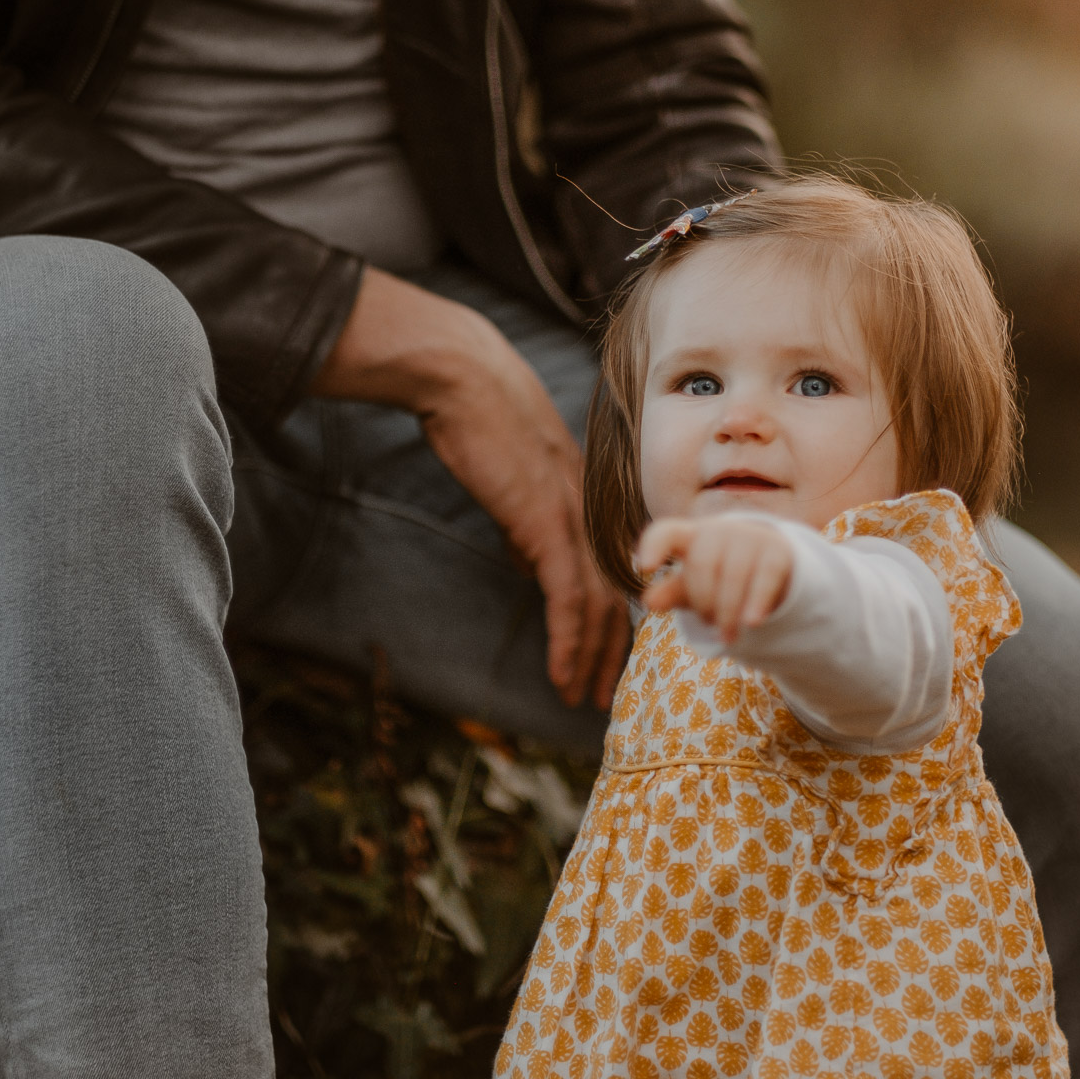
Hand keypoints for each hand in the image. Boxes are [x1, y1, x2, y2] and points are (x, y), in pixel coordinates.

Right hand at [312, 268, 629, 708]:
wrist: (464, 379)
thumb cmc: (477, 417)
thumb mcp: (511, 477)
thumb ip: (528, 523)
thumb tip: (530, 563)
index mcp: (583, 498)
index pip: (610, 569)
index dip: (613, 617)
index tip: (606, 654)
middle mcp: (588, 512)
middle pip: (615, 595)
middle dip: (611, 651)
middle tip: (606, 694)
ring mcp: (572, 518)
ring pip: (597, 606)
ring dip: (590, 659)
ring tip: (582, 699)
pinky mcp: (547, 525)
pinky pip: (567, 599)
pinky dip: (568, 642)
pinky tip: (562, 675)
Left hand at [634, 515, 794, 643]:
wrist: (773, 562)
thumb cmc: (721, 573)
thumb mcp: (694, 586)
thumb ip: (672, 592)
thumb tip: (649, 601)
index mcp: (691, 536)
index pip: (666, 532)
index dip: (654, 546)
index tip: (644, 567)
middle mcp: (720, 531)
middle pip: (703, 564)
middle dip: (703, 600)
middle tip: (708, 624)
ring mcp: (750, 538)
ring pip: (733, 575)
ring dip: (728, 612)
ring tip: (727, 637)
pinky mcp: (778, 551)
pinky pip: (765, 577)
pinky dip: (757, 601)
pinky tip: (752, 623)